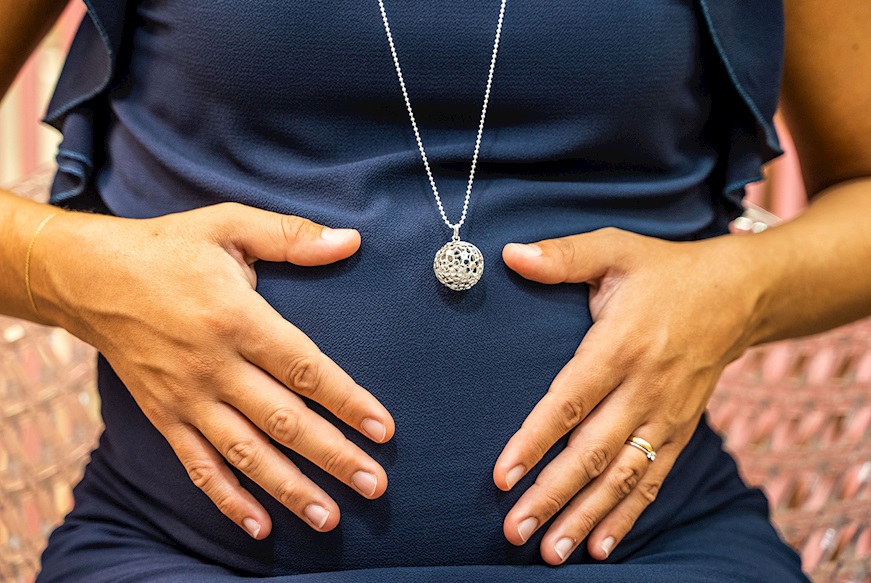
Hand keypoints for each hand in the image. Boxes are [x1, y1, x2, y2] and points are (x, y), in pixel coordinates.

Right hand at [33, 202, 394, 538]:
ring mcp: (185, 397)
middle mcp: (213, 366)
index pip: (304, 368)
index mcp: (236, 318)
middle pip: (283, 420)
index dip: (347, 401)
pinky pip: (198, 466)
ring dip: (289, 489)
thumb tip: (351, 240)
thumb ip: (292, 237)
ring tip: (329, 518)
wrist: (88, 278)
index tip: (383, 431)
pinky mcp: (163, 416)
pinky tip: (259, 526)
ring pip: (245, 453)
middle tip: (374, 485)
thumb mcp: (229, 225)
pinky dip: (228, 499)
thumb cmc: (167, 248)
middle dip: (332, 456)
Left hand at [493, 227, 758, 563]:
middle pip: (594, 452)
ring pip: (623, 477)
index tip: (503, 475)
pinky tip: (600, 547)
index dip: (535, 441)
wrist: (738, 294)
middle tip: (515, 531)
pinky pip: (653, 480)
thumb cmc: (664, 271)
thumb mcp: (614, 249)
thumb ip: (562, 256)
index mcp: (621, 345)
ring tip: (551, 551)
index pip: (570, 401)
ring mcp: (667, 415)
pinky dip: (628, 516)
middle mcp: (645, 388)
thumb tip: (509, 254)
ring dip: (585, 516)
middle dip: (553, 495)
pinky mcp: (681, 430)